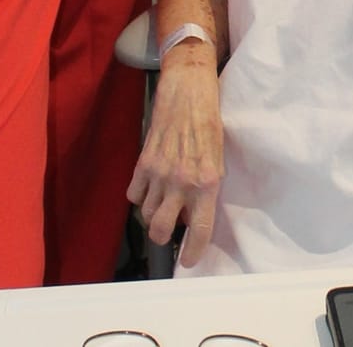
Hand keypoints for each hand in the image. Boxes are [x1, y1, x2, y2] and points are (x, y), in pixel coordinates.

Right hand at [125, 49, 224, 265]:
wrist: (188, 91)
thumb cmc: (208, 122)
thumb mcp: (217, 159)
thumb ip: (206, 189)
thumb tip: (191, 214)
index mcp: (207, 183)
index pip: (199, 231)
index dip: (193, 252)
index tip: (189, 261)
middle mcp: (182, 182)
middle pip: (161, 230)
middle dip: (163, 237)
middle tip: (169, 230)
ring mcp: (160, 173)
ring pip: (147, 214)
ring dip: (153, 214)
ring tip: (162, 202)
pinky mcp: (143, 163)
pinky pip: (134, 195)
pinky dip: (140, 196)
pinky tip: (150, 186)